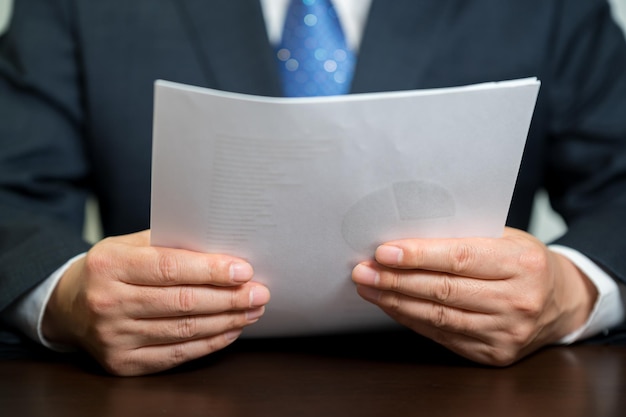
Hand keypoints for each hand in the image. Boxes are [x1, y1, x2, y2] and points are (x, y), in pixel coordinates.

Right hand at [42, 230, 269, 375]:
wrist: (68, 305)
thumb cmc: (110, 268)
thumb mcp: (129, 244)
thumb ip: (170, 244)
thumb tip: (221, 248)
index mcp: (110, 265)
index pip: (170, 268)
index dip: (211, 271)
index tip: (244, 270)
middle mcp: (109, 303)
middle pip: (183, 302)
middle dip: (229, 298)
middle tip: (259, 292)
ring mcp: (114, 337)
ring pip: (184, 330)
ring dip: (226, 320)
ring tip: (252, 310)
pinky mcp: (123, 363)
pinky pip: (176, 355)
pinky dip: (209, 343)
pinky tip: (230, 330)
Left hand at [352, 227, 596, 365]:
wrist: (561, 302)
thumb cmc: (524, 262)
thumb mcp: (506, 238)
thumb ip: (464, 237)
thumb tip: (407, 236)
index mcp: (521, 264)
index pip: (460, 258)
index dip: (418, 256)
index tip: (383, 252)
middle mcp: (517, 301)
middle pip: (443, 290)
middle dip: (396, 280)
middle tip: (363, 270)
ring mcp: (506, 332)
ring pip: (438, 316)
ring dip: (396, 301)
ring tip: (368, 287)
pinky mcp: (494, 353)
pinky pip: (443, 335)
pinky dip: (412, 319)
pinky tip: (392, 305)